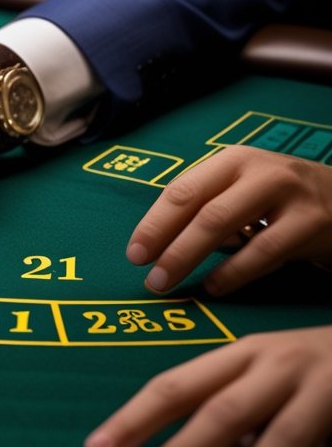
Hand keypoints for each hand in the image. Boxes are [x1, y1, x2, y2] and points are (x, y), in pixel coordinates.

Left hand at [85, 326, 331, 446]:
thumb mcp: (264, 382)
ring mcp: (307, 379)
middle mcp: (265, 361)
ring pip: (259, 419)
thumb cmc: (312, 373)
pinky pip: (307, 430)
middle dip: (176, 442)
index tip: (98, 446)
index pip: (173, 386)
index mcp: (235, 356)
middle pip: (207, 401)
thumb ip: (231, 417)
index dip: (133, 417)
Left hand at [127, 146, 331, 294]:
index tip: (134, 253)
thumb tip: (156, 242)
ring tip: (168, 282)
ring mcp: (287, 194)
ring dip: (189, 257)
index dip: (154, 223)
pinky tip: (215, 286)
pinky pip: (264, 251)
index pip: (182, 190)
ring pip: (225, 225)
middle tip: (148, 275)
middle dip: (166, 243)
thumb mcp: (245, 188)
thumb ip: (207, 206)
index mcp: (232, 160)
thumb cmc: (283, 199)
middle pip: (200, 208)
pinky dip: (234, 272)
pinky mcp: (312, 223)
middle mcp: (258, 170)